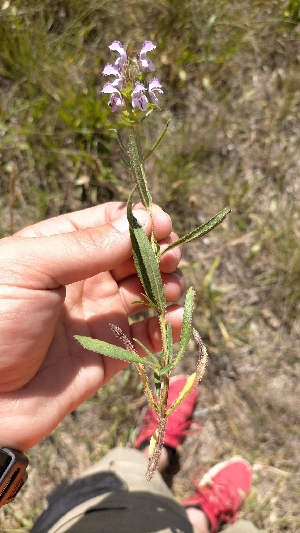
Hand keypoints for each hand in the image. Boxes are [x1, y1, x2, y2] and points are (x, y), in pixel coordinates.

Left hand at [0, 202, 182, 450]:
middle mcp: (83, 279)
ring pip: (146, 290)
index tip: (161, 225)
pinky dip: (168, 325)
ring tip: (169, 290)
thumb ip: (85, 245)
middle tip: (169, 260)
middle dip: (158, 252)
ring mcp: (99, 315)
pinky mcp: (111, 352)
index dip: (138, 220)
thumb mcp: (29, 268)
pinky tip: (174, 319)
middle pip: (134, 254)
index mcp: (59, 249)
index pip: (108, 222)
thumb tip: (141, 222)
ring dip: (167, 285)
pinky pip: (148, 334)